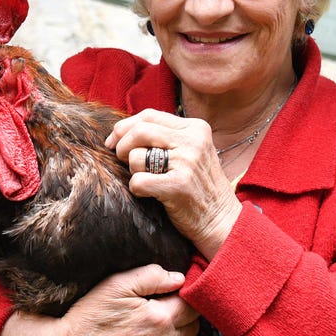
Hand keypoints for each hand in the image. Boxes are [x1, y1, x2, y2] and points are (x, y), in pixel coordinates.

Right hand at [0, 264, 198, 335]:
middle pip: (194, 325)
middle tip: (161, 306)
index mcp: (160, 318)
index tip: (170, 291)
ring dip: (181, 335)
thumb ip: (152, 276)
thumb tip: (180, 278)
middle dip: (183, 313)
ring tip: (159, 326)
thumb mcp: (117, 284)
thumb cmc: (92, 314)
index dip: (183, 294)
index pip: (192, 303)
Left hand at [106, 109, 240, 257]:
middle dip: (122, 145)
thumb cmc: (199, 186)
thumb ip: (165, 137)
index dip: (125, 127)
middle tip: (121, 160)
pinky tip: (149, 194)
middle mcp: (193, 141)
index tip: (113, 141)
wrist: (222, 220)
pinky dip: (136, 189)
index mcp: (196, 128)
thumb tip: (120, 131)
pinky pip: (138, 181)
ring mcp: (187, 163)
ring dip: (132, 170)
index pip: (149, 115)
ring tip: (147, 180)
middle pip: (140, 131)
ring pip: (136, 156)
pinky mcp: (178, 186)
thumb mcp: (191, 151)